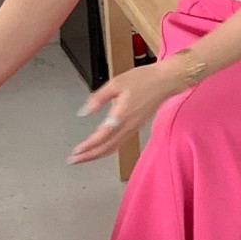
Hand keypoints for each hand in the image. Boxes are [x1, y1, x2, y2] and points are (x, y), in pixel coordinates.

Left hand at [68, 61, 183, 164]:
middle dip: (89, 156)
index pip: (101, 137)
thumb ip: (98, 98)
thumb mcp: (116, 83)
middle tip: (75, 160)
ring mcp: (133, 128)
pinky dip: (108, 149)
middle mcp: (128, 126)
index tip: (75, 152)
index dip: (87, 147)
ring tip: (85, 157)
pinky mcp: (136, 126)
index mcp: (121, 116)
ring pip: (114, 148)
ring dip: (98, 154)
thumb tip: (85, 111)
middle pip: (106, 148)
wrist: (166, 81)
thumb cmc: (144, 79)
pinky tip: (103, 148)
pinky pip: (120, 143)